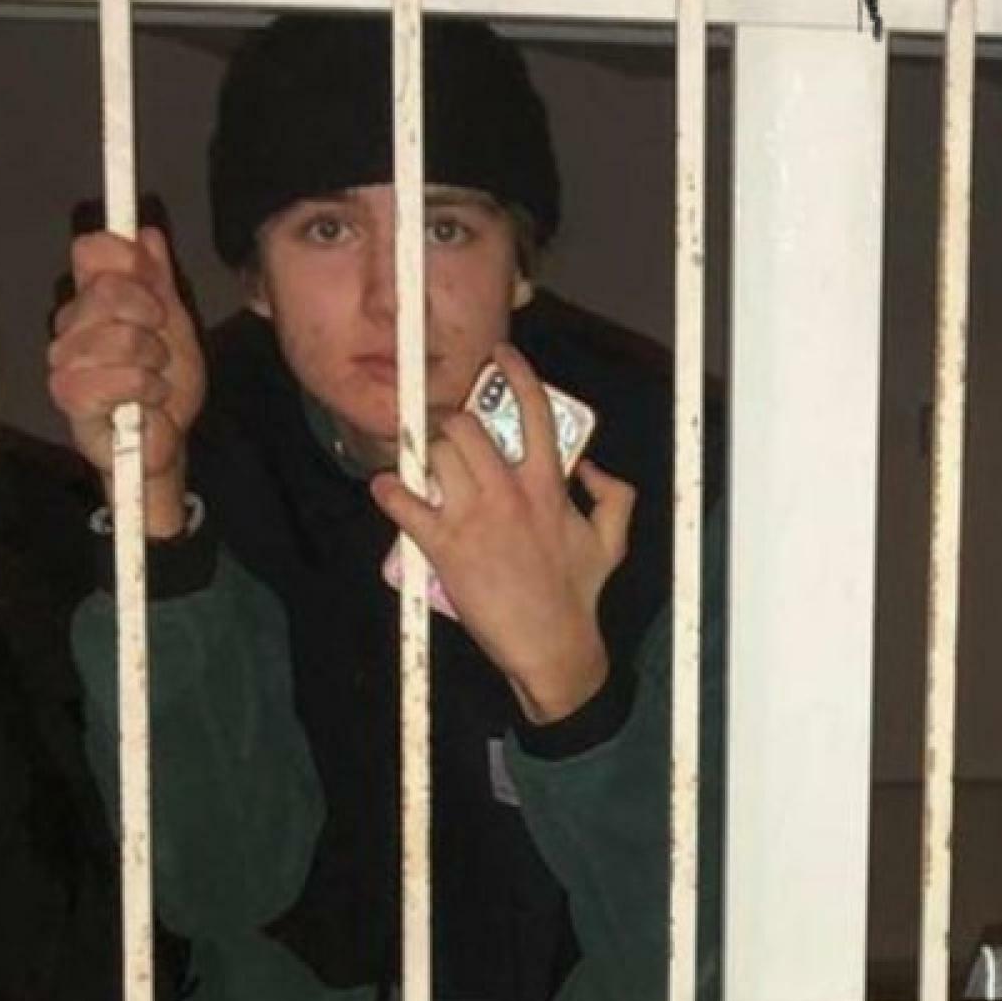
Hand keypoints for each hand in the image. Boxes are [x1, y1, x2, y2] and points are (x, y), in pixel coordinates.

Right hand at [48, 226, 202, 540]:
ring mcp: (64, 358)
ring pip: (118, 335)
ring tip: (155, 380)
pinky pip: (116, 376)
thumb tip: (146, 232)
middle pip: (108, 288)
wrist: (161, 443)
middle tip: (161, 348)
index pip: (93, 250)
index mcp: (92, 299)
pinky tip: (146, 401)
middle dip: (152, 319)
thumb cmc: (162, 386)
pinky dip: (146, 389)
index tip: (156, 290)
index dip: (129, 260)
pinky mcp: (68, 395)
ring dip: (154, 361)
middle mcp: (71, 323)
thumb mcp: (174, 325)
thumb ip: (158, 279)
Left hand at [370, 339, 634, 724]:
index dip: (516, 373)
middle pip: (464, 427)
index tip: (501, 354)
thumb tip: (592, 468)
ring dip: (424, 454)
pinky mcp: (444, 547)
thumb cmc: (580, 595)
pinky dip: (388, 491)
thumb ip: (613, 495)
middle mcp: (508, 493)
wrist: (552, 646)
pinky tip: (387, 488)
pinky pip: (404, 503)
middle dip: (451, 422)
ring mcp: (473, 518)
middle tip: (448, 434)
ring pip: (435, 456)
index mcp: (549, 485)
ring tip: (424, 463)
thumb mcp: (613, 541)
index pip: (533, 411)